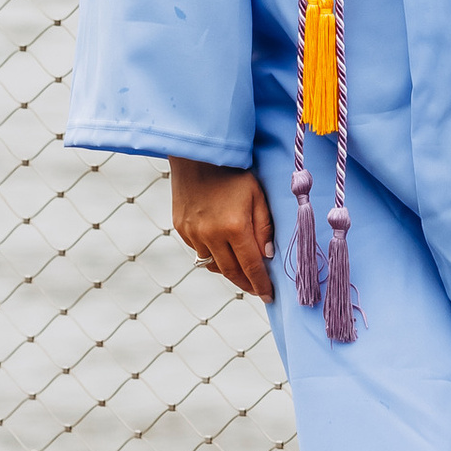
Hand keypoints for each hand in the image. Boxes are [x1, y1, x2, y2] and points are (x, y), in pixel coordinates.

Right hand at [168, 157, 274, 299]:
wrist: (198, 154)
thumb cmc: (233, 172)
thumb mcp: (257, 195)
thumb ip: (264, 228)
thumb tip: (267, 256)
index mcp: (234, 227)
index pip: (251, 266)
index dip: (261, 284)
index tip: (269, 296)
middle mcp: (211, 235)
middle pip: (231, 272)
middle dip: (246, 283)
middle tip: (256, 288)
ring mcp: (193, 233)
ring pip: (213, 264)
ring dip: (228, 268)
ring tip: (240, 266)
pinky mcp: (181, 228)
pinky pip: (199, 250)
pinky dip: (212, 252)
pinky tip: (220, 243)